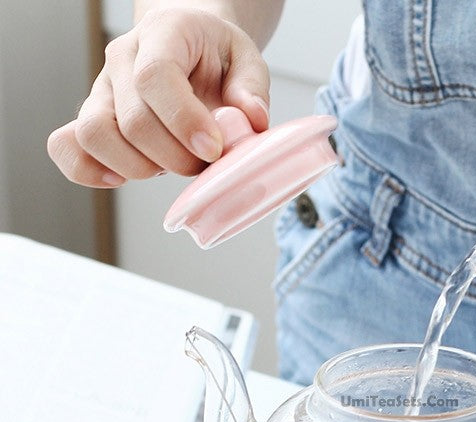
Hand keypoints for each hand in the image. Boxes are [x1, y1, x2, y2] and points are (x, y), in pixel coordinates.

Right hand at [47, 8, 269, 187]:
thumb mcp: (246, 60)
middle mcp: (123, 58)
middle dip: (176, 157)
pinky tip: (121, 179)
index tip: (213, 148)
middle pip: (133, 120)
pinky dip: (87, 171)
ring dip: (139, 168)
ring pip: (95, 135)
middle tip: (206, 161)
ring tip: (173, 165)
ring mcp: (102, 89)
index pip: (156, 76)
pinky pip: (68, 147)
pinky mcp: (93, 118)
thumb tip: (251, 119)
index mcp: (163, 33)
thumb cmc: (216, 57)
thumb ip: (251, 88)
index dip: (184, 120)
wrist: (191, 49)